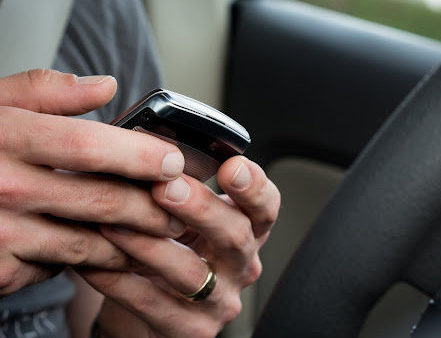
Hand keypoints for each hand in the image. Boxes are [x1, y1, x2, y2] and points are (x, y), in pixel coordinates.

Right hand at [0, 69, 186, 296]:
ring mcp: (2, 234)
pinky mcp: (2, 270)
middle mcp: (4, 187)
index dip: (138, 154)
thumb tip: (105, 86)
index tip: (173, 162)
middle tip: (181, 210)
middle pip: (102, 200)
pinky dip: (95, 261)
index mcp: (6, 137)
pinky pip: (64, 267)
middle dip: (153, 209)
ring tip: (163, 235)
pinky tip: (114, 252)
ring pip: (91, 244)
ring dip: (135, 243)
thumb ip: (44, 91)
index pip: (89, 145)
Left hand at [81, 156, 280, 337]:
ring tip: (113, 223)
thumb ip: (178, 186)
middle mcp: (240, 264)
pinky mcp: (191, 330)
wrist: (160, 302)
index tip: (232, 166)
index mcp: (246, 229)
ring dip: (149, 245)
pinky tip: (93, 261)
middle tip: (165, 187)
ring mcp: (220, 300)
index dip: (254, 186)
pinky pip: (152, 305)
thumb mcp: (186, 215)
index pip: (266, 206)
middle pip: (235, 236)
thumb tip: (141, 147)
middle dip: (200, 208)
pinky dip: (119, 281)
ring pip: (191, 273)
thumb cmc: (174, 246)